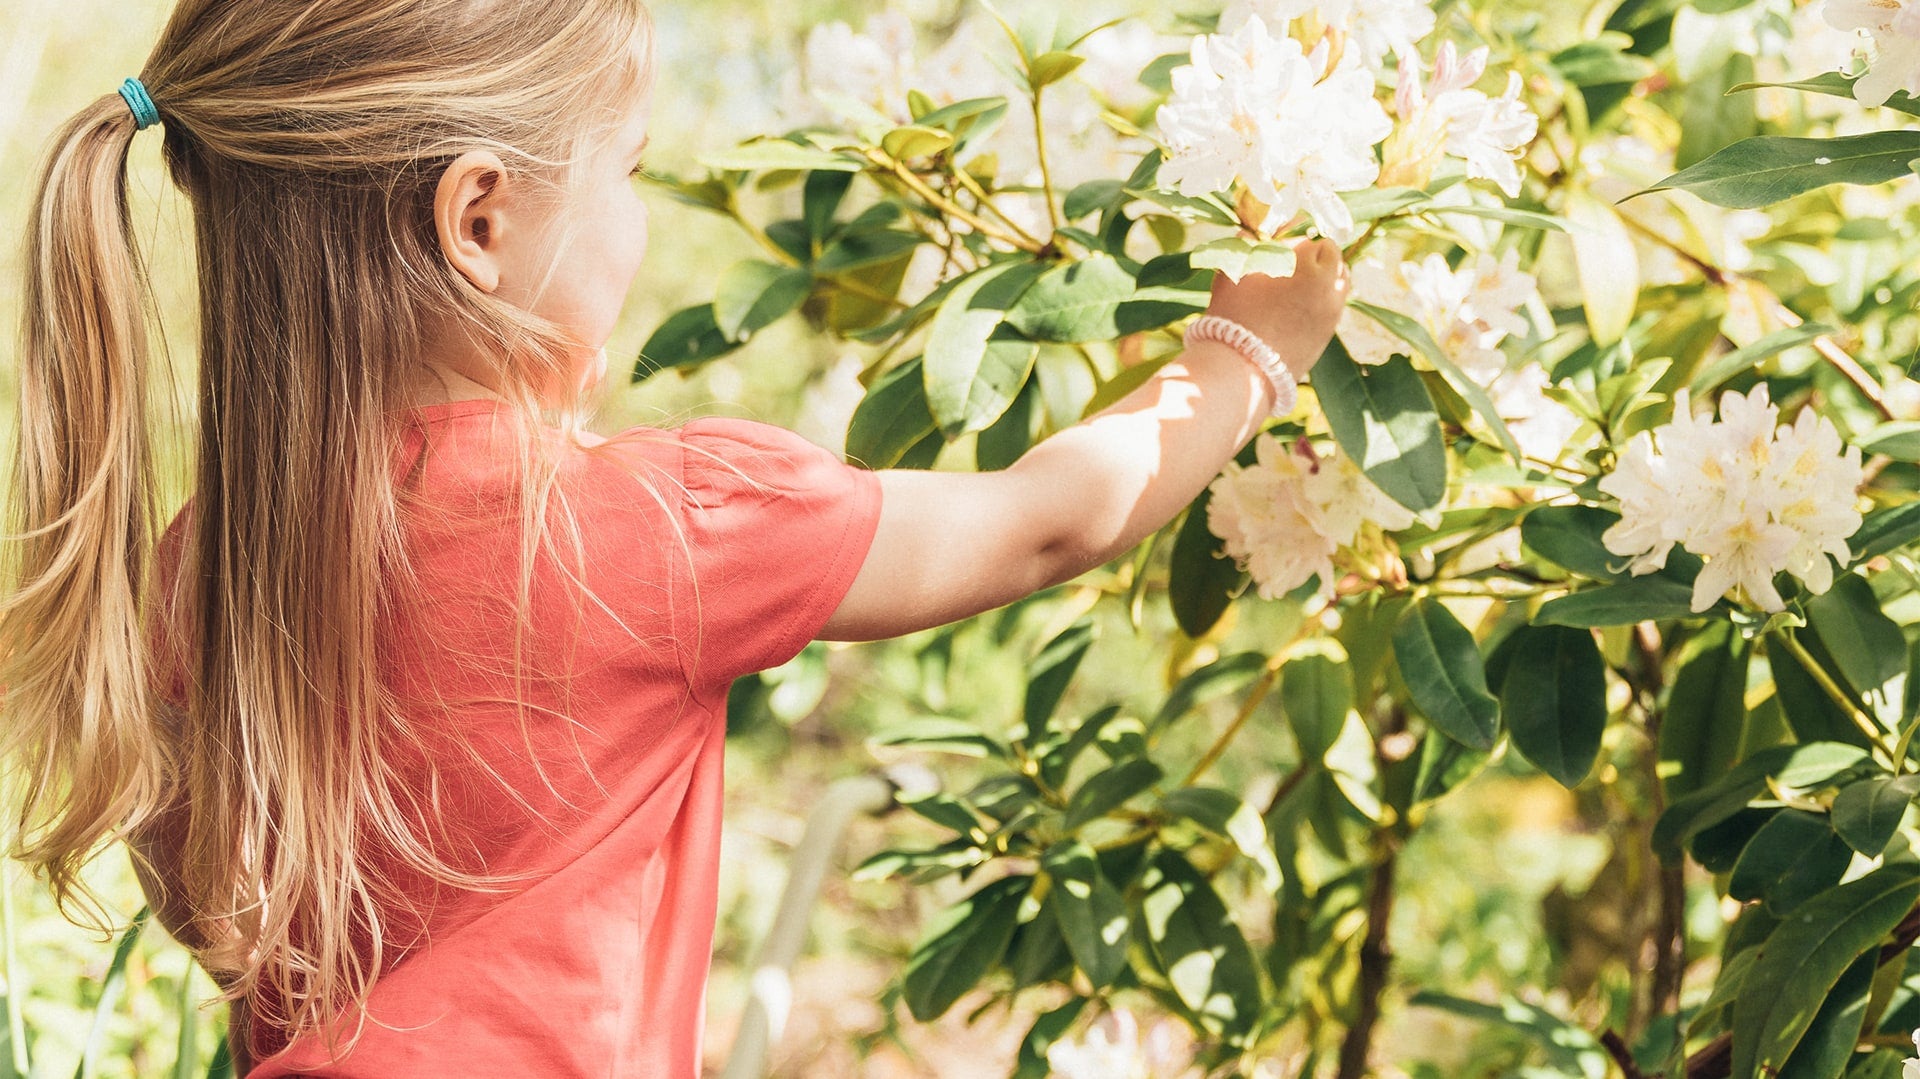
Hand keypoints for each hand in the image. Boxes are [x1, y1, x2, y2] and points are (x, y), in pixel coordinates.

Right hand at [1201, 237, 1349, 380]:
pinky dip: (1324, 299)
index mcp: (1307, 266)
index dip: (1291, 243)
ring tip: (1300, 283)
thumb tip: (1246, 235)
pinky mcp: (1328, 334)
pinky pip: (1335, 304)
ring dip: (1325, 275)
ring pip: (1341, 280)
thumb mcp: (1232, 275)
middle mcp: (1328, 286)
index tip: (1277, 250)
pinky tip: (1300, 306)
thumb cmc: (1233, 317)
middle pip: (1333, 256)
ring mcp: (1332, 312)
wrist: (1243, 370)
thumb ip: (1242, 249)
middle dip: (1315, 256)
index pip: (1309, 241)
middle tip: (1293, 263)